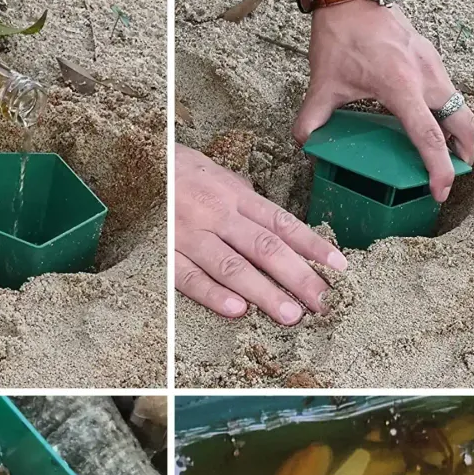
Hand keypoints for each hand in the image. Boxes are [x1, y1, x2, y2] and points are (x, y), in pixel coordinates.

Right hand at [175, 145, 347, 324]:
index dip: (313, 246)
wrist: (133, 159)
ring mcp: (191, 234)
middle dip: (299, 278)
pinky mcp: (165, 251)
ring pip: (233, 266)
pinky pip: (190, 276)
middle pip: (266, 248)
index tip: (340, 268)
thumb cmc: (179, 171)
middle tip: (324, 303)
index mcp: (236, 196)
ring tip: (291, 315)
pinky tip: (237, 311)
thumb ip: (246, 200)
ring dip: (265, 293)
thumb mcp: (218, 175)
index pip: (283, 224)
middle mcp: (218, 214)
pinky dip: (213, 294)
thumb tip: (277, 223)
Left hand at [294, 2, 473, 201]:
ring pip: (461, 106)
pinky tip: (428, 122)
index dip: (438, 168)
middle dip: (464, 154)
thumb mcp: (322, 84)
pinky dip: (448, 113)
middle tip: (453, 176)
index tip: (441, 191)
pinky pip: (450, 92)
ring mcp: (433, 65)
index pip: (429, 136)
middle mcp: (426, 77)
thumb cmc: (341, 35)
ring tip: (443, 155)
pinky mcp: (431, 58)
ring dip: (458, 133)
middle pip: (464, 123)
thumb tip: (304, 146)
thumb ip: (311, 120)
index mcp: (402, 88)